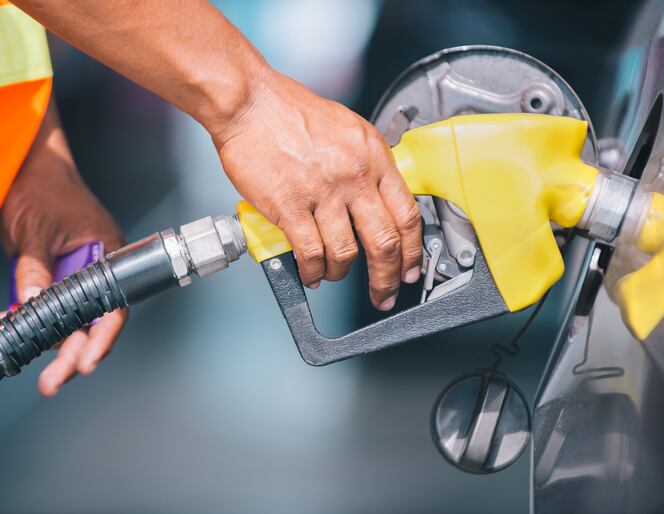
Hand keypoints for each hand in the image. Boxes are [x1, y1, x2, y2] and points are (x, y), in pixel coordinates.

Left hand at [0, 101, 125, 396]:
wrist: (25, 163)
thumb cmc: (46, 184)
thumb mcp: (37, 230)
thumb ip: (36, 269)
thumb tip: (33, 305)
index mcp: (109, 256)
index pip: (113, 307)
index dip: (102, 338)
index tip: (87, 362)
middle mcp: (96, 269)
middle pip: (90, 322)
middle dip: (72, 353)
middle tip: (54, 380)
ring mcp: (73, 271)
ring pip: (67, 318)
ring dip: (49, 340)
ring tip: (31, 362)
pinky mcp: (51, 271)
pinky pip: (45, 303)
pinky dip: (31, 319)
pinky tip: (15, 328)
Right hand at [212, 67, 422, 309]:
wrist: (250, 103)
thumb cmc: (291, 111)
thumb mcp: (348, 128)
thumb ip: (367, 163)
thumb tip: (377, 197)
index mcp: (373, 156)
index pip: (407, 214)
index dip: (412, 250)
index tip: (410, 268)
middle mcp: (354, 176)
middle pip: (385, 242)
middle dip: (387, 278)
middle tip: (384, 293)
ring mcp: (323, 192)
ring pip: (346, 253)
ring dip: (341, 273)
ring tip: (333, 275)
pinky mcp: (290, 206)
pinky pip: (309, 252)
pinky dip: (312, 270)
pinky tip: (310, 272)